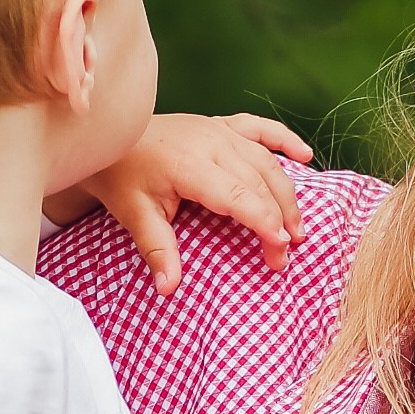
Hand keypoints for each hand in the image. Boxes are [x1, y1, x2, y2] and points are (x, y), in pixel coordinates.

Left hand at [59, 110, 311, 299]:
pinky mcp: (220, 125)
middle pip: (259, 182)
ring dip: (286, 192)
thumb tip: (168, 288)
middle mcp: (211, 142)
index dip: (263, 221)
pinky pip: (260, 128)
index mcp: (190, 163)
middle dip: (279, 219)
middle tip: (284, 255)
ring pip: (265, 160)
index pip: (238, 196)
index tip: (280, 248)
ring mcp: (218, 130)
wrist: (108, 136)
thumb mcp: (134, 215)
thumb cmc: (121, 176)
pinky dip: (285, 139)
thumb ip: (157, 251)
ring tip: (297, 228)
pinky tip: (306, 156)